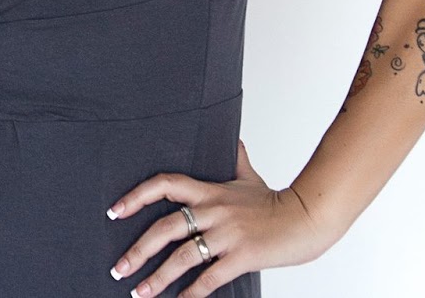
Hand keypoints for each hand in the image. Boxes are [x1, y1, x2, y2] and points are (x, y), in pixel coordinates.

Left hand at [106, 143, 335, 297]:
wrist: (309, 217)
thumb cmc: (278, 201)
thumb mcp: (250, 177)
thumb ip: (236, 160)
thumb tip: (234, 142)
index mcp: (210, 190)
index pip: (164, 184)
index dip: (136, 196)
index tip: (115, 212)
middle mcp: (213, 210)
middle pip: (165, 227)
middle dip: (137, 251)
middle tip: (118, 269)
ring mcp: (227, 234)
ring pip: (182, 256)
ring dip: (157, 278)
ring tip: (138, 293)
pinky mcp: (242, 256)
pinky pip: (210, 277)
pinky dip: (191, 294)